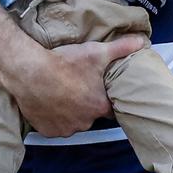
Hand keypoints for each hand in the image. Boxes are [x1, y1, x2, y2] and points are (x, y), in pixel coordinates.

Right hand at [1, 34, 146, 137]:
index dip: (105, 99)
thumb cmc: (65, 62)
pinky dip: (53, 118)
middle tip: (76, 87)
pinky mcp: (48, 131)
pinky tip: (49, 102)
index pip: (110, 108)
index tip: (97, 89)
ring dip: (69, 112)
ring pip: (72, 122)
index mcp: (99, 107)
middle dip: (85, 104)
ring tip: (60, 93)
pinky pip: (54, 126)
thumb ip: (121, 48)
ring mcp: (65, 129)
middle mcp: (85, 123)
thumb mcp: (96, 52)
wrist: (29, 72)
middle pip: (90, 115)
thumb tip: (143, 41)